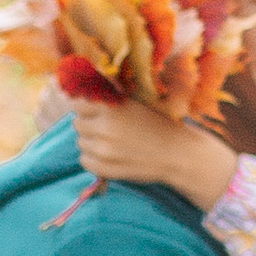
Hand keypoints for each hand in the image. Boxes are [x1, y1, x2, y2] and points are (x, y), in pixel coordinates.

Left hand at [72, 98, 237, 209]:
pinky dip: (93, 159)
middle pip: (77, 124)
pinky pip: (84, 161)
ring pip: (81, 143)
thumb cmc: (158, 123)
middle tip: (107, 128)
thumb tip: (82, 87)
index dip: (85, 107)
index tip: (94, 110)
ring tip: (112, 142)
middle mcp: (105, 128)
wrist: (178, 154)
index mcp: (112, 107)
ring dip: (92, 142)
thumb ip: (110, 94)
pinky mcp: (105, 168)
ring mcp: (104, 150)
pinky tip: (110, 155)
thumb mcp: (136, 101)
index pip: (78, 103)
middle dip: (89, 124)